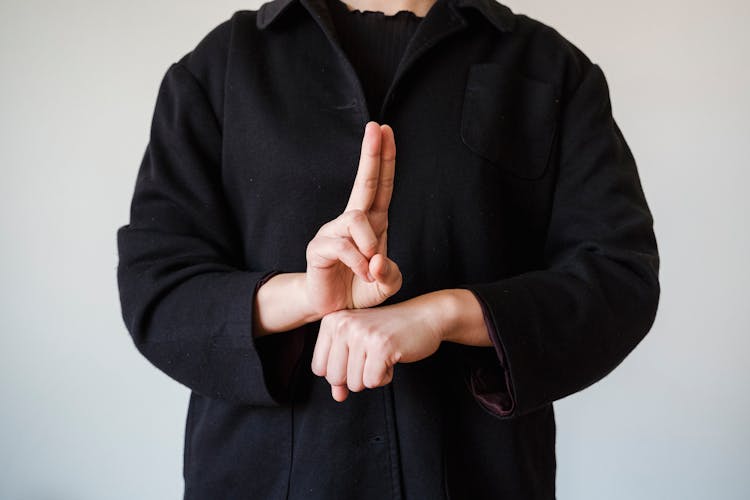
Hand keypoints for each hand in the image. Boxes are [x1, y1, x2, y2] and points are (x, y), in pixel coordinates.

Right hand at [305, 121, 402, 315]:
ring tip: (370, 269)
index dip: (384, 158)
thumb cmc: (359, 290)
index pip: (380, 185)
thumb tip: (377, 260)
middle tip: (375, 128)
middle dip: (371, 154)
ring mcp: (333, 232)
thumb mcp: (385, 285)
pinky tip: (362, 275)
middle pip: (364, 182)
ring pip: (356, 219)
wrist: (333, 310)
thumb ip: (390, 274)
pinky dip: (358, 262)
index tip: (385, 130)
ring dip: (370, 245)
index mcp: (372, 223)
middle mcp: (352, 221)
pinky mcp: (319, 247)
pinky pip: (343, 245)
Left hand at [311, 295, 444, 401]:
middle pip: (335, 378)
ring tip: (383, 354)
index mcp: (332, 322)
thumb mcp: (360, 347)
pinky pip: (373, 382)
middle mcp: (343, 324)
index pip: (319, 368)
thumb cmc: (390, 332)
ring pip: (354, 383)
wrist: (425, 317)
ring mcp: (362, 334)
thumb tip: (337, 396)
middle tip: (373, 356)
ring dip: (373, 376)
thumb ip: (344, 371)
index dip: (341, 372)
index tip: (358, 356)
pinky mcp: (381, 346)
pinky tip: (393, 357)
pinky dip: (385, 377)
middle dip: (356, 376)